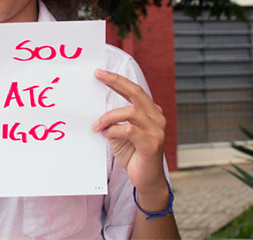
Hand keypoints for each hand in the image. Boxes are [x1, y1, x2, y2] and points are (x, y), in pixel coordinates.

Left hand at [92, 69, 168, 209]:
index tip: (100, 73)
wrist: (146, 179)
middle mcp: (156, 117)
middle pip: (136, 93)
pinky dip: (114, 131)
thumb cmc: (133, 155)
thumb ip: (114, 120)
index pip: (134, 90)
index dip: (117, 80)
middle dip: (116, 82)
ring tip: (97, 126)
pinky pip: (129, 130)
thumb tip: (95, 109)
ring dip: (109, 117)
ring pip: (130, 112)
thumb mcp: (120, 133)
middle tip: (99, 76)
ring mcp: (156, 130)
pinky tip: (107, 135)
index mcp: (151, 112)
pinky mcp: (151, 143)